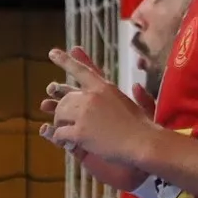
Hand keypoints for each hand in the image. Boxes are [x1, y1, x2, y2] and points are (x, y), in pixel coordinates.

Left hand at [41, 46, 158, 183]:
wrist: (145, 144)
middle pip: (65, 99)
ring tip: (67, 132)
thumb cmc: (144, 127)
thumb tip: (137, 86)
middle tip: (62, 119)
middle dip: (61, 109)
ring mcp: (84, 114)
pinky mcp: (80, 132)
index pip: (81, 71)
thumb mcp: (137, 104)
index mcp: (105, 88)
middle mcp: (92, 97)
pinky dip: (61, 139)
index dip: (66, 61)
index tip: (52, 52)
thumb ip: (132, 95)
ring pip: (59, 115)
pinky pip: (59, 133)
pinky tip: (67, 143)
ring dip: (60, 124)